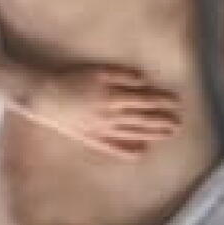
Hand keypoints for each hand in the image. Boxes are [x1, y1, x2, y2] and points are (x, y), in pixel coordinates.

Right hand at [22, 63, 180, 159]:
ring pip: (132, 133)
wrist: (43, 97)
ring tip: (169, 134)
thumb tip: (144, 81)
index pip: (145, 100)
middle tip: (179, 123)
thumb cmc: (71, 80)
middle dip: (163, 121)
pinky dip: (128, 150)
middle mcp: (110, 115)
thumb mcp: (99, 72)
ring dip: (153, 134)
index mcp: (113, 97)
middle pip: (142, 119)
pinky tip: (142, 152)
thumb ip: (123, 76)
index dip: (163, 102)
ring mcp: (101, 129)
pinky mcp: (91, 138)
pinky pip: (113, 147)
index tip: (178, 102)